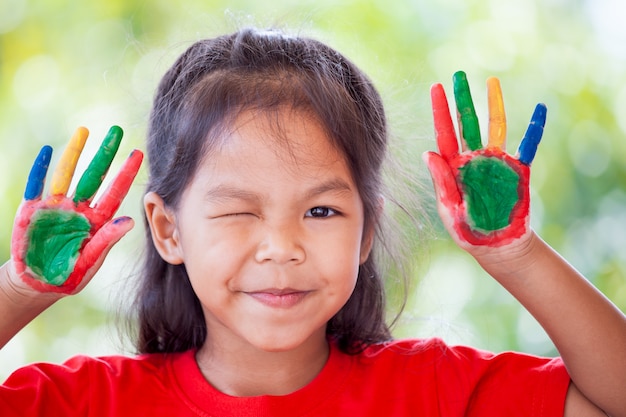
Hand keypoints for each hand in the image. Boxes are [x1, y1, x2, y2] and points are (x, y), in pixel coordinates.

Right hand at [10, 126, 142, 293]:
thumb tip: (130, 222)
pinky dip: (41, 169)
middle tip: (117, 130)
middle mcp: (79, 209)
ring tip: (84, 131)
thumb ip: (106, 242)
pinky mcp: (32, 210)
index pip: (115, 192)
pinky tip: (48, 151)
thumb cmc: (68, 275)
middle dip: (105, 153)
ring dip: (75, 153)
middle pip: (94, 176)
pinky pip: (36, 185)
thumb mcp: (89, 262)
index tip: (139, 153)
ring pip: (67, 174)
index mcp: (97, 221)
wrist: (37, 285)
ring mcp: (56, 207)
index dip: (126, 173)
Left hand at [423, 71, 545, 248]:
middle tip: (458, 75)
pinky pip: (528, 145)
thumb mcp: (449, 210)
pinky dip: (534, 128)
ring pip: (496, 126)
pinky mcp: (517, 170)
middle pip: (467, 123)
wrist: (496, 246)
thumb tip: (427, 153)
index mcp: (453, 168)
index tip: (435, 87)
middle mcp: (473, 159)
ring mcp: (496, 162)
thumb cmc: (468, 231)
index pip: (444, 133)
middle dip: (463, 99)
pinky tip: (539, 109)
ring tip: (492, 82)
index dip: (440, 110)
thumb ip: (441, 182)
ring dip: (495, 104)